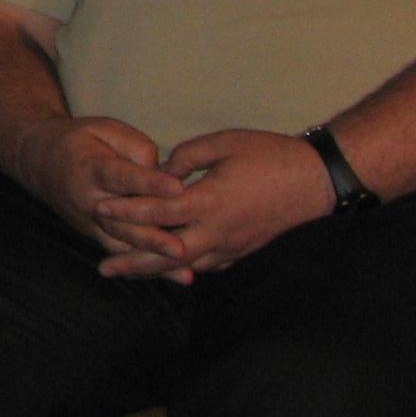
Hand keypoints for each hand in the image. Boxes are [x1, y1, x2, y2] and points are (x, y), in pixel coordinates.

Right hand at [11, 114, 182, 262]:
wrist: (40, 162)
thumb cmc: (80, 141)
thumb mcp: (103, 128)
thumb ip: (136, 146)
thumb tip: (162, 172)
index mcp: (90, 168)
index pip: (123, 176)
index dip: (150, 183)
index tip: (179, 187)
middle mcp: (88, 199)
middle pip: (123, 221)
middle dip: (153, 236)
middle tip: (181, 248)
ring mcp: (90, 222)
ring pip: (123, 243)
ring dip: (153, 259)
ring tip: (183, 273)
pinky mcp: (95, 235)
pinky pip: (121, 254)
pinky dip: (146, 268)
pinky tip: (173, 277)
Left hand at [91, 128, 333, 280]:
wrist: (317, 180)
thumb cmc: (268, 155)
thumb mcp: (221, 143)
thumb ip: (183, 157)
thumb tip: (160, 174)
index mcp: (209, 201)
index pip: (159, 211)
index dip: (128, 211)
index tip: (100, 211)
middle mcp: (218, 230)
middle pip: (166, 254)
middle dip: (133, 262)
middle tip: (104, 269)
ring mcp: (232, 245)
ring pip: (186, 265)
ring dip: (155, 270)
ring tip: (127, 273)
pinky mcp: (243, 250)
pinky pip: (207, 265)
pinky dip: (183, 268)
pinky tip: (167, 268)